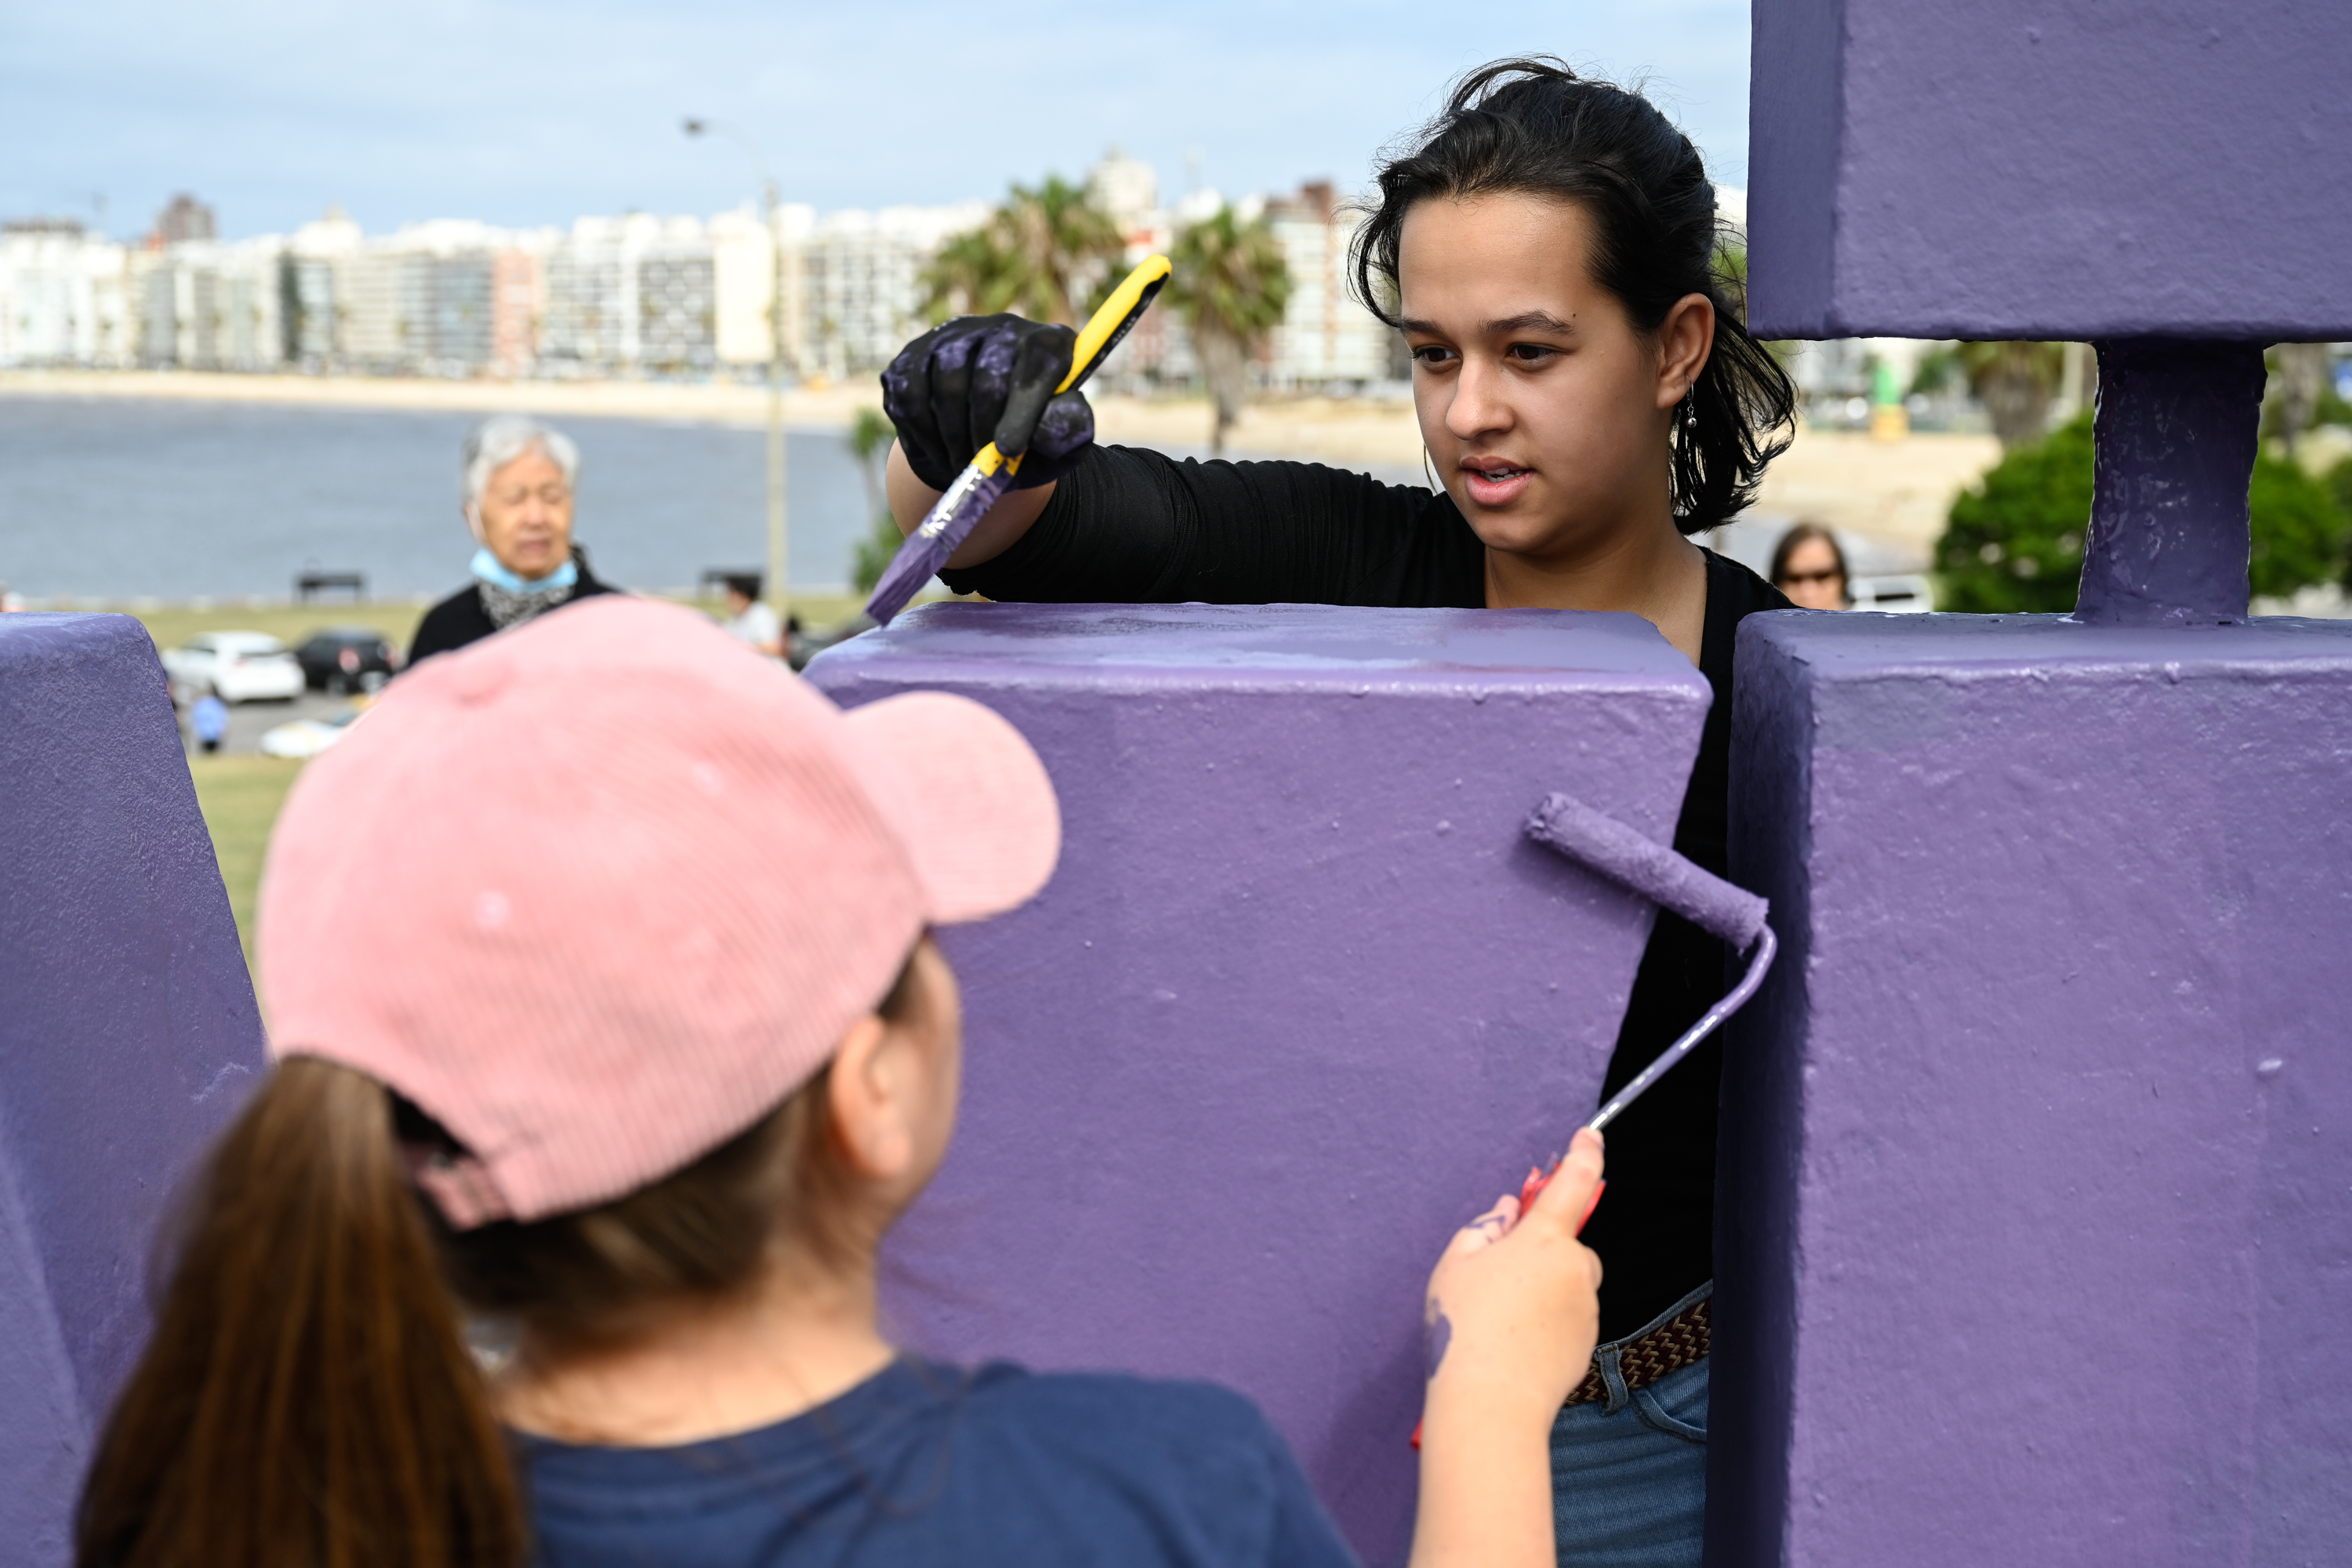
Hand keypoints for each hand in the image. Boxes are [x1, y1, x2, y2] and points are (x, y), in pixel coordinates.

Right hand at [881, 314, 1094, 491]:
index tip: (1010, 449)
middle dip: (983, 430)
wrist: (987, 446)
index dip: (1022, 407)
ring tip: (962, 463)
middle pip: (987, 373)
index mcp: (1049, 346)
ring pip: (945, 381)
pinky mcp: (916, 353)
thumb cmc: (1032, 443)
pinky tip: (938, 449)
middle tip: (981, 465)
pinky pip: (910, 392)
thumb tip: (1050, 425)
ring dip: (952, 435)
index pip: (1038, 361)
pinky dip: (921, 431)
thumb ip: (1066, 433)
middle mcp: (1003, 328)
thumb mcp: (1061, 445)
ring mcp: (956, 336)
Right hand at [1407, 1129, 1604, 1567]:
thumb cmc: (1466, 1326)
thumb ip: (1483, 1230)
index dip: (1584, 1155)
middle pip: (1566, 1246)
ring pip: (1567, 1285)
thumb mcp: (1455, 1265)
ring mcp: (1584, 1309)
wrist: (1490, 1399)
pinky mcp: (1586, 1344)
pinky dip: (1546, 1323)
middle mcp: (1574, 1269)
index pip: (1574, 1184)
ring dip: (1542, 1290)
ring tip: (1498, 1319)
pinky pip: (1567, 1319)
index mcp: (1544, 1239)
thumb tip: (1508, 1214)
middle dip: (1541, 1253)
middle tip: (1497, 1275)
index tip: (1590, 1137)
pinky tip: (1513, 1342)